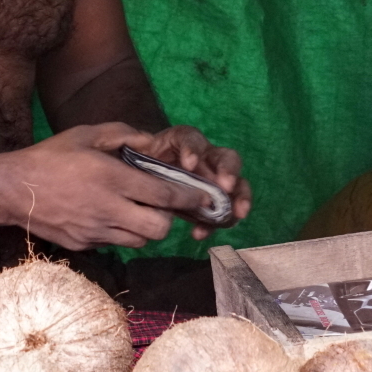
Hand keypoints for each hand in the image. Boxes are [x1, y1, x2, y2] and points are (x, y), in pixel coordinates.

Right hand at [0, 123, 216, 250]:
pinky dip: (122, 233)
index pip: (164, 195)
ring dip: (146, 228)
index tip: (204, 197)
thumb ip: (123, 134)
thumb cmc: (50, 157)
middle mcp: (108, 209)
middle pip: (159, 228)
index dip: (189, 198)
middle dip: (168, 219)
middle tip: (162, 206)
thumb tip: (152, 141)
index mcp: (112, 178)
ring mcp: (96, 231)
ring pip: (141, 241)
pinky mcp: (85, 245)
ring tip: (137, 211)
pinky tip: (110, 217)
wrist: (12, 190)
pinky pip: (116, 244)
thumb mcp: (85, 134)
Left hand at [123, 125, 249, 239]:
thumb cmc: (137, 166)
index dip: (193, 149)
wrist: (138, 187)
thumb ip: (133, 149)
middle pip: (226, 158)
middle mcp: (204, 158)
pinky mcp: (212, 204)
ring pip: (237, 184)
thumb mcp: (132, 154)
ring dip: (240, 198)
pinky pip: (223, 212)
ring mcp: (213, 181)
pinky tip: (199, 233)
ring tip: (237, 214)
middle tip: (226, 187)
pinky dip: (216, 223)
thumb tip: (136, 148)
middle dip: (229, 171)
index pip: (191, 138)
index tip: (188, 164)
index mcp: (183, 142)